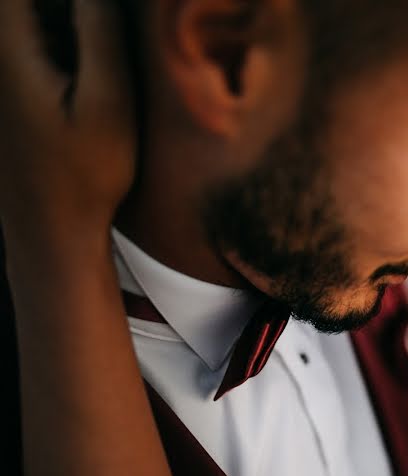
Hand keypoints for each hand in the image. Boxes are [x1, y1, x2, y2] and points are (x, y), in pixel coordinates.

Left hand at [0, 0, 135, 249]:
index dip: (73, 1)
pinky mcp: (3, 97)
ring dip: (63, 25)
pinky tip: (84, 71)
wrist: (51, 232)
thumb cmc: (86, 175)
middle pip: (19, 7)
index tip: (106, 15)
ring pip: (21, 24)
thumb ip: (101, 33)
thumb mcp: (109, 102)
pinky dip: (55, 45)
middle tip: (109, 35)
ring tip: (99, 51)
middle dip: (70, 13)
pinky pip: (24, 48)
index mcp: (6, 51)